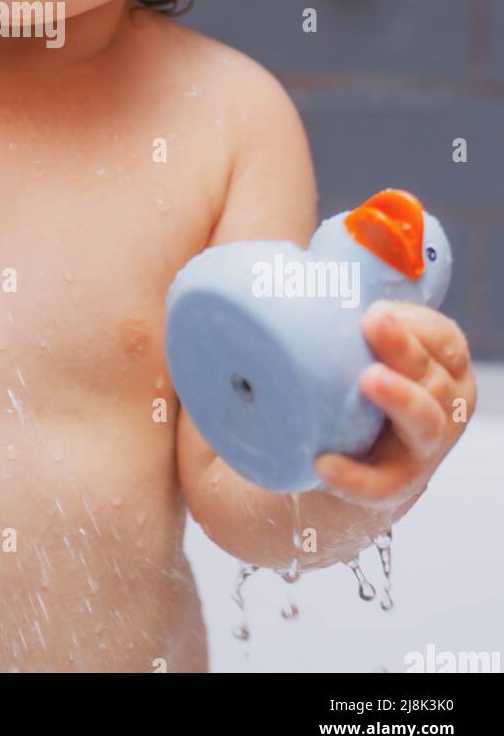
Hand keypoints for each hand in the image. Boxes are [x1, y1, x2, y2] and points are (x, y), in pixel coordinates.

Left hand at [313, 300, 476, 506]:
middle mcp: (445, 406)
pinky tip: (324, 464)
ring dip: (400, 399)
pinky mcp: (394, 484)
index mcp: (443, 364)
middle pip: (434, 376)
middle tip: (374, 323)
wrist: (348, 457)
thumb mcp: (360, 342)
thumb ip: (344, 304)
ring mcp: (424, 448)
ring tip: (369, 380)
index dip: (416, 323)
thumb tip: (290, 250)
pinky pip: (380, 485)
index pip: (443, 339)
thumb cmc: (355, 380)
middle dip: (405, 349)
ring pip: (425, 423)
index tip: (376, 308)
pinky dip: (355, 477)